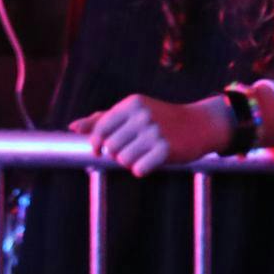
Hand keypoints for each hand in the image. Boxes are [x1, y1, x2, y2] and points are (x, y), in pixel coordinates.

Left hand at [70, 94, 230, 177]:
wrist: (200, 124)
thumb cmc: (162, 118)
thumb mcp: (133, 113)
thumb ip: (102, 119)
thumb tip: (73, 127)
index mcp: (133, 103)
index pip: (100, 130)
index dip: (96, 144)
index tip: (100, 150)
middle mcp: (143, 115)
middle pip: (111, 148)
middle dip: (119, 152)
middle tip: (136, 146)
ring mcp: (155, 132)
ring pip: (123, 160)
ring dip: (132, 161)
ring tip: (146, 151)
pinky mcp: (166, 149)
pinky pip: (138, 170)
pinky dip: (144, 169)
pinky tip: (155, 159)